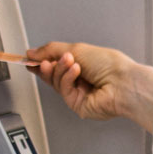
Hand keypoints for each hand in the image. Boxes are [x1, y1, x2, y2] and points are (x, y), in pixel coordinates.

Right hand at [25, 41, 152, 133]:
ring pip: (57, 82)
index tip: (29, 58)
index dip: (42, 61)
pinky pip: (64, 90)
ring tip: (69, 61)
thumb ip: (51, 50)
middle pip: (54, 75)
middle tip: (46, 60)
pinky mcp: (78, 105)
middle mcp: (81, 80)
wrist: (123, 82)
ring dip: (60, 69)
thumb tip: (32, 52)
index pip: (57, 64)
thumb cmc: (110, 64)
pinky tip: (75, 71)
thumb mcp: (77, 48)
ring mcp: (79, 93)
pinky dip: (67, 78)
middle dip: (48, 66)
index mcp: (83, 65)